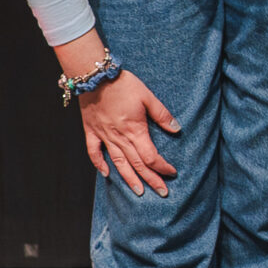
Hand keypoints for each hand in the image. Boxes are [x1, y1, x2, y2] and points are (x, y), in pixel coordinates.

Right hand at [78, 65, 179, 196]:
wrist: (94, 75)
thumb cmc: (123, 84)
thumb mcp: (148, 96)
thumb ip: (162, 115)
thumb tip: (176, 129)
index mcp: (134, 130)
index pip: (151, 156)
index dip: (162, 167)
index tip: (172, 172)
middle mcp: (119, 137)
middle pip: (137, 164)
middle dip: (151, 179)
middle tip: (162, 192)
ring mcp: (104, 135)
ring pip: (118, 162)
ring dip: (129, 179)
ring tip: (138, 192)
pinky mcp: (91, 131)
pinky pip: (94, 152)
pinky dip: (99, 164)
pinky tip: (106, 174)